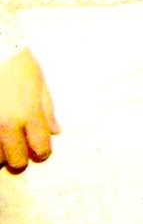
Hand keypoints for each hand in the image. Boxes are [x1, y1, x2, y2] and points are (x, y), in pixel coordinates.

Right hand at [0, 49, 58, 171]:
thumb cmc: (17, 63)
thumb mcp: (39, 82)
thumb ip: (47, 109)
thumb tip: (56, 131)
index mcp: (28, 113)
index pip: (40, 147)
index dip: (42, 152)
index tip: (39, 150)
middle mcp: (7, 124)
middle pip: (16, 160)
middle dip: (20, 158)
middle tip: (18, 149)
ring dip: (0, 153)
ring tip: (3, 140)